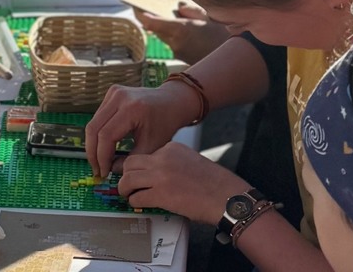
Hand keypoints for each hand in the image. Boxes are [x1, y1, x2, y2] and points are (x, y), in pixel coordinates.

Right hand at [84, 82, 202, 177]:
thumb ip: (131, 160)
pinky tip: (104, 147)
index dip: (101, 157)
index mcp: (132, 109)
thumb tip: (111, 170)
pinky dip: (98, 134)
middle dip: (93, 152)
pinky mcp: (111, 93)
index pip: (106, 135)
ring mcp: (114, 92)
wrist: (173, 102)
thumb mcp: (152, 145)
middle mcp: (119, 97)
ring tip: (99, 161)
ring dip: (93, 144)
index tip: (104, 172)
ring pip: (93, 123)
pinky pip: (98, 117)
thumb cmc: (166, 124)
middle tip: (97, 170)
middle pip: (94, 128)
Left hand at [117, 141, 250, 223]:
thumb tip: (154, 174)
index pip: (145, 154)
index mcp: (172, 148)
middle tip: (126, 183)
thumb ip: (172, 162)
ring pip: (128, 179)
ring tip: (128, 195)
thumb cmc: (215, 183)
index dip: (139, 166)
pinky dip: (135, 202)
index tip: (136, 173)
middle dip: (125, 174)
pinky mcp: (161, 194)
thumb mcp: (191, 160)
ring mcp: (161, 176)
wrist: (227, 197)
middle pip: (131, 163)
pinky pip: (137, 197)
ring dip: (125, 189)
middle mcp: (163, 158)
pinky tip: (139, 204)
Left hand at [135, 5, 230, 65]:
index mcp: (180, 29)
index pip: (151, 23)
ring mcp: (177, 52)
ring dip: (164, 28)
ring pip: (164, 37)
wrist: (235, 60)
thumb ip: (190, 10)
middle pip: (156, 29)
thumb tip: (178, 6)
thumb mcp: (208, 17)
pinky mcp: (182, 58)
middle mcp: (175, 43)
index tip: (135, 7)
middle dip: (153, 19)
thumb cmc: (223, 35)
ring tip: (169, 16)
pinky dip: (173, 36)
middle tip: (149, 6)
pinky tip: (182, 29)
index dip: (141, 14)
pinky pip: (172, 44)